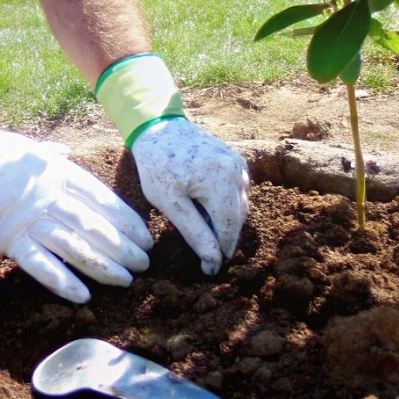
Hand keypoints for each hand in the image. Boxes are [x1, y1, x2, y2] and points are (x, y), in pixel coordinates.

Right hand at [0, 130, 152, 303]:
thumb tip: (67, 152)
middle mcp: (51, 198)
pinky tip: (84, 296)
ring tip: (125, 281)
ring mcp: (31, 221)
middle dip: (124, 248)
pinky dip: (63, 282)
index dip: (128, 222)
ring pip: (76, 248)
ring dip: (104, 267)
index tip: (145, 238)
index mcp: (60, 173)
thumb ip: (54, 154)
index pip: (104, 200)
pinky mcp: (12, 242)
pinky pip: (42, 266)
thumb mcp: (29, 147)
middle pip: (96, 227)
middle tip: (144, 265)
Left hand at [132, 119, 249, 274]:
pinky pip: (239, 192)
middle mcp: (236, 172)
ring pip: (241, 206)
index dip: (221, 251)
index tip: (209, 270)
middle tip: (207, 256)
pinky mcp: (237, 161)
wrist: (160, 129)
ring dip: (226, 223)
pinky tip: (207, 210)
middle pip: (238, 218)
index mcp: (219, 182)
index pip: (229, 228)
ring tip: (204, 231)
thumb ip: (194, 232)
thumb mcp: (169, 203)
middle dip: (224, 238)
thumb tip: (213, 260)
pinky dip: (227, 206)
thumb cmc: (158, 166)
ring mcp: (239, 165)